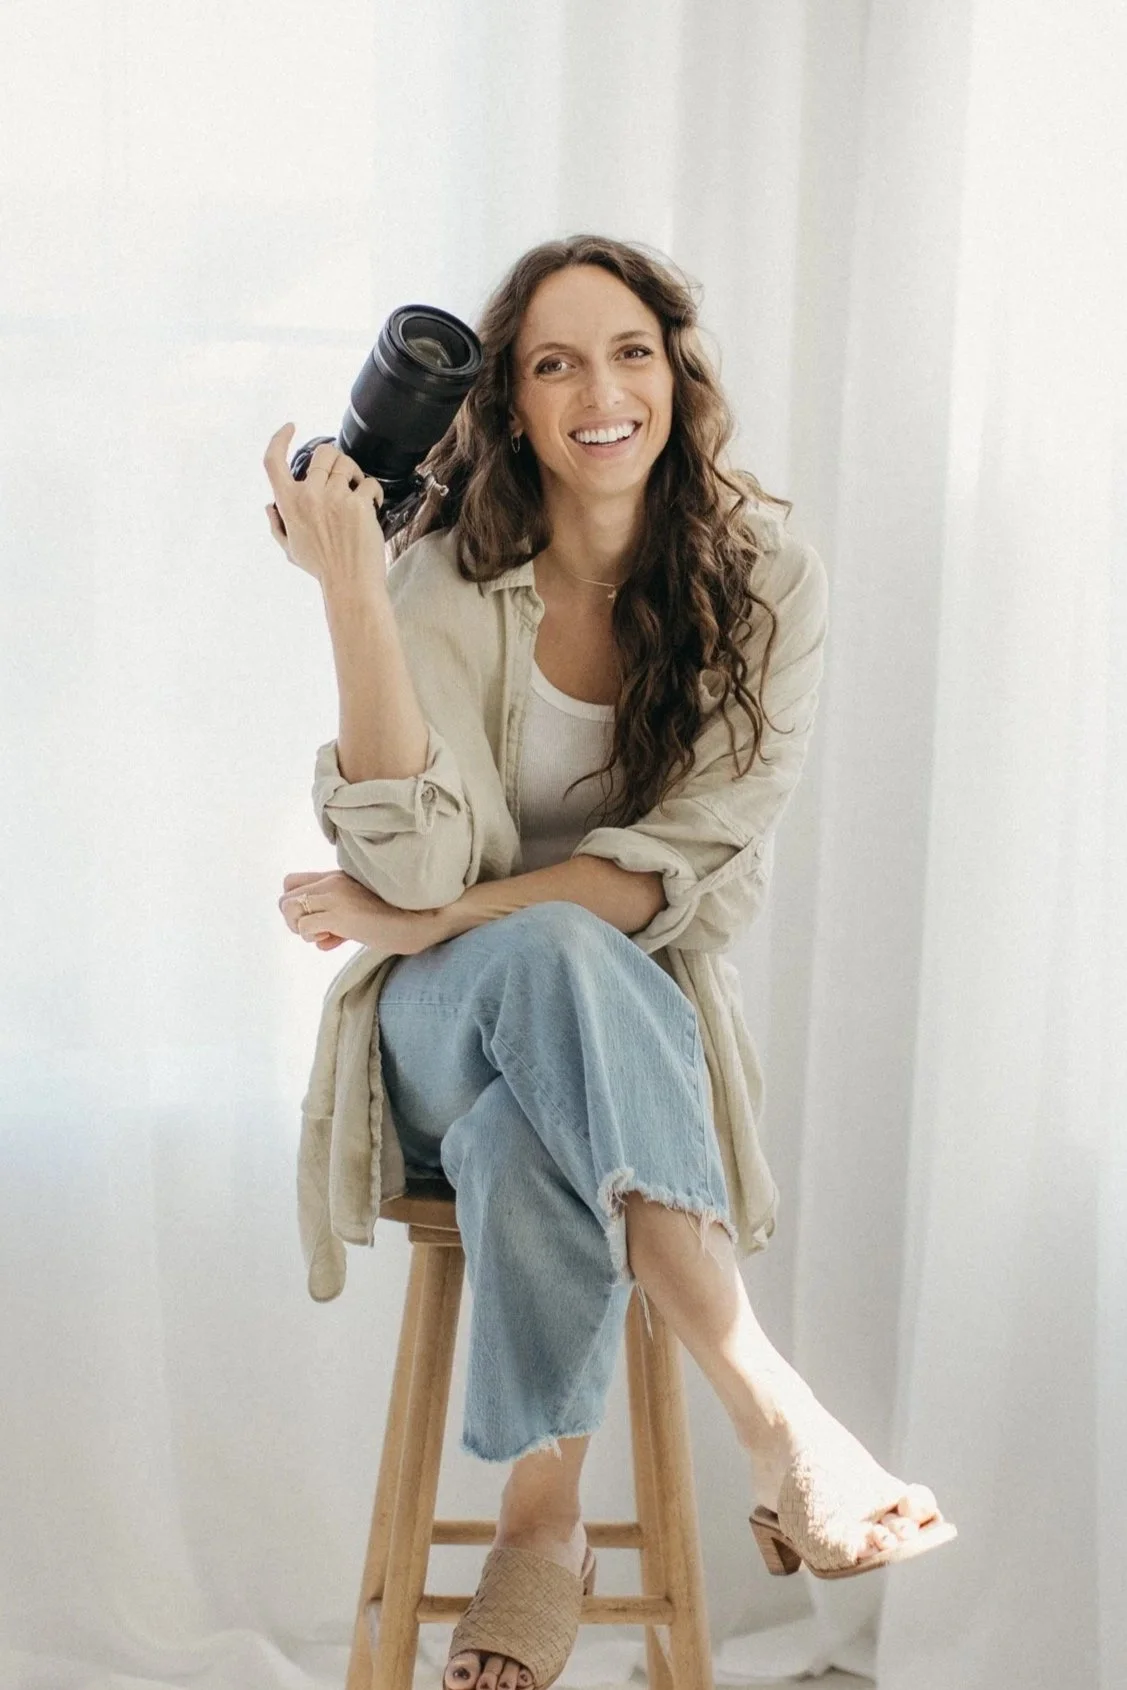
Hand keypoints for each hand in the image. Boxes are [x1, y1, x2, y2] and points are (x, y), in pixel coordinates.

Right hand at [263, 422, 386, 587]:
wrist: (350, 583)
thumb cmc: (322, 568)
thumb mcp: (291, 549)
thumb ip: (278, 525)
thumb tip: (270, 505)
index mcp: (288, 504)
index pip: (273, 462)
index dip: (279, 439)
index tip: (289, 428)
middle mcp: (309, 496)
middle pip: (322, 453)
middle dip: (334, 459)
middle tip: (343, 476)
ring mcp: (334, 498)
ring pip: (346, 463)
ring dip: (354, 473)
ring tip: (358, 492)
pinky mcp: (358, 504)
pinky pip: (369, 483)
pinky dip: (373, 492)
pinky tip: (372, 506)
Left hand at [278, 869, 442, 955]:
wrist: (422, 919)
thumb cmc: (397, 919)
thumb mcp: (361, 914)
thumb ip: (337, 923)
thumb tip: (320, 942)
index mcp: (337, 877)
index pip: (292, 882)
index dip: (297, 905)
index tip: (316, 921)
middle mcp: (332, 882)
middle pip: (284, 897)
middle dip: (294, 920)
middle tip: (317, 932)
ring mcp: (335, 896)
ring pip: (289, 910)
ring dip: (302, 929)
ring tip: (326, 936)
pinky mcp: (340, 914)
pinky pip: (304, 927)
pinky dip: (313, 937)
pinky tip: (334, 940)